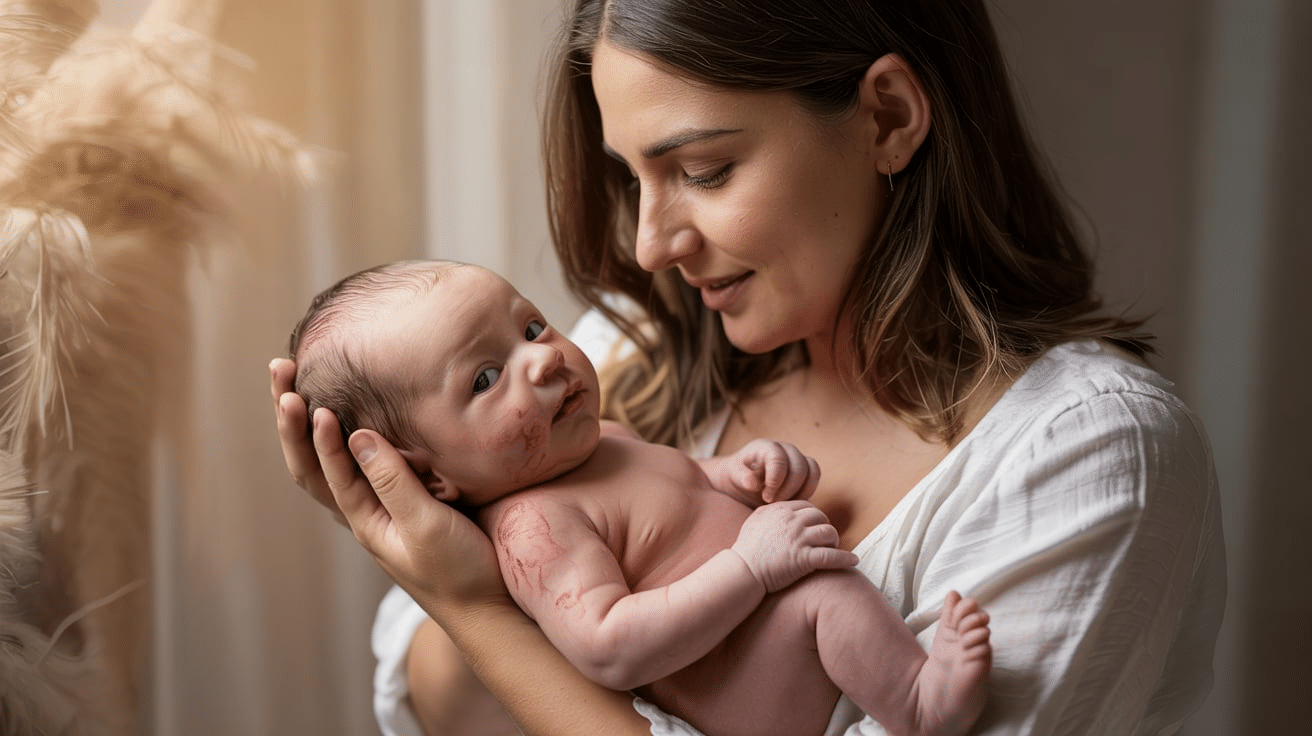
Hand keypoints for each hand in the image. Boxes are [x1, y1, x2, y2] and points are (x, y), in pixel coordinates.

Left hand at [269, 358, 507, 613]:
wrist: (486, 607)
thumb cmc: (460, 572)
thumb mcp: (426, 526)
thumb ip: (393, 481)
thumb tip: (357, 435)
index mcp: (365, 519)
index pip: (327, 470)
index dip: (315, 434)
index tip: (310, 398)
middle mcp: (364, 511)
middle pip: (312, 461)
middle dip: (292, 418)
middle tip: (281, 370)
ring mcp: (381, 508)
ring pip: (331, 460)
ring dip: (307, 423)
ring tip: (294, 381)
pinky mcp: (404, 502)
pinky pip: (361, 464)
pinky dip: (341, 435)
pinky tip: (348, 413)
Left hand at [717, 439, 820, 504]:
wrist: (744, 480)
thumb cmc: (738, 476)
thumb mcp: (733, 475)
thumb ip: (742, 477)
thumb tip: (755, 482)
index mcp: (766, 447)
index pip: (779, 459)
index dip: (775, 481)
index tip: (765, 497)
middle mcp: (785, 449)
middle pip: (799, 467)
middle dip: (788, 490)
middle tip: (773, 503)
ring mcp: (797, 458)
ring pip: (812, 472)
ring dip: (799, 492)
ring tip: (782, 503)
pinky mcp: (805, 470)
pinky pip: (815, 479)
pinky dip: (807, 493)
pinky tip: (791, 503)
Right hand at [730, 500, 857, 592]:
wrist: (742, 571)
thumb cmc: (746, 550)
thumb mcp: (755, 520)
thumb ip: (771, 511)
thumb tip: (782, 508)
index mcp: (780, 510)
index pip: (807, 506)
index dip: (813, 517)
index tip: (814, 528)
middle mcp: (791, 521)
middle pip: (821, 516)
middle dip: (824, 528)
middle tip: (824, 540)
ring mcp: (799, 539)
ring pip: (829, 532)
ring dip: (833, 542)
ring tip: (832, 550)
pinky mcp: (804, 559)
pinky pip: (832, 556)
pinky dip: (845, 558)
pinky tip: (853, 561)